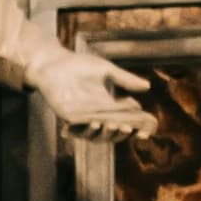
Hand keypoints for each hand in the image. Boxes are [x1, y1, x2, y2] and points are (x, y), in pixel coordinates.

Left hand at [33, 35, 153, 145]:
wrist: (53, 63)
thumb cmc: (79, 65)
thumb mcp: (106, 71)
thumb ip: (125, 79)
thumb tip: (147, 87)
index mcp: (109, 108)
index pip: (128, 123)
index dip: (138, 131)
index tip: (147, 133)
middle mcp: (97, 117)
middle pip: (113, 134)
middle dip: (121, 133)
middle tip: (129, 127)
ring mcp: (81, 120)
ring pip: (96, 137)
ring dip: (106, 133)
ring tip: (115, 124)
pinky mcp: (66, 118)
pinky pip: (77, 129)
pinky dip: (86, 128)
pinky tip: (95, 121)